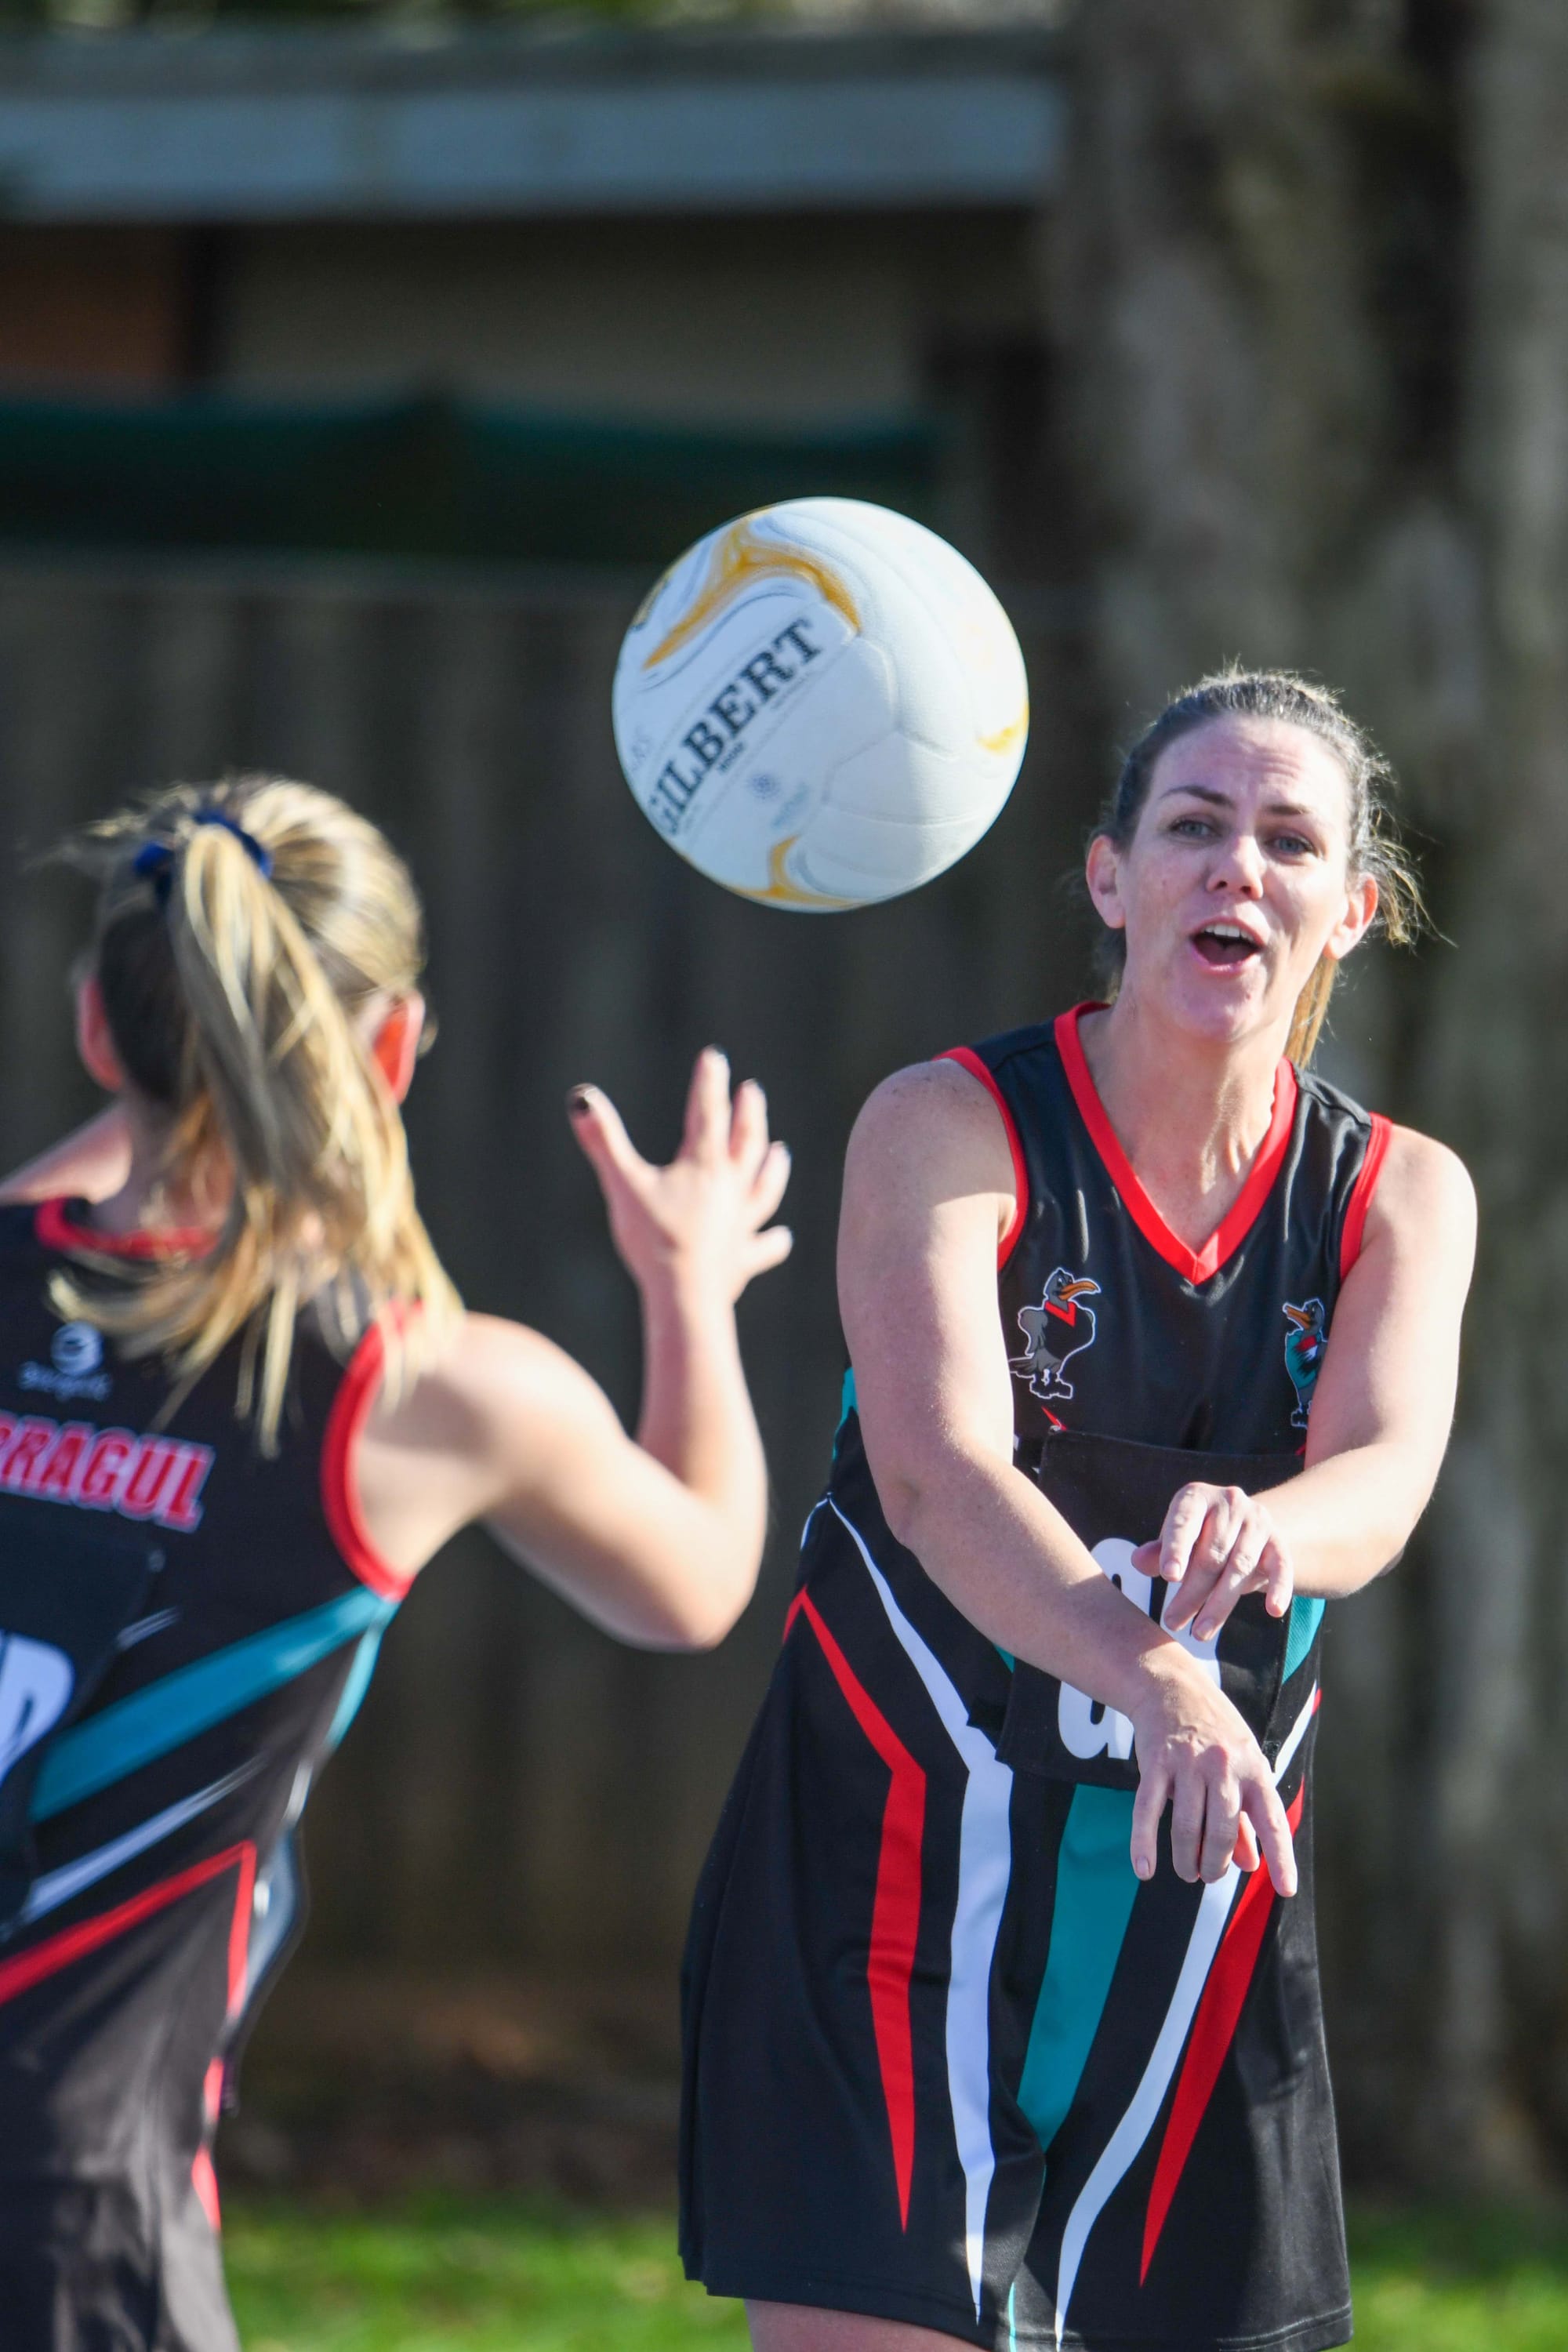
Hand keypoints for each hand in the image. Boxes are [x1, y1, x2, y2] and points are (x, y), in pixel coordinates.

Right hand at [567, 1048, 791, 1304]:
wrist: (686, 1296)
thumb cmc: (654, 1239)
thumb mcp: (623, 1185)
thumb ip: (604, 1141)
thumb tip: (580, 1098)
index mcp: (703, 1166)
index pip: (708, 1113)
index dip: (709, 1082)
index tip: (714, 1056)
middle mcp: (731, 1189)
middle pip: (746, 1143)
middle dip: (748, 1114)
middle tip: (752, 1091)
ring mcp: (742, 1224)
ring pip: (765, 1188)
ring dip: (773, 1168)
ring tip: (781, 1152)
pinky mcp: (744, 1259)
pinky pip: (764, 1246)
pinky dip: (774, 1241)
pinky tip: (784, 1237)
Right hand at [1128, 1653, 1296, 1894]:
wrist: (1172, 1686)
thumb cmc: (1214, 1733)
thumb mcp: (1241, 1767)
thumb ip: (1245, 1818)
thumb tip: (1249, 1865)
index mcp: (1253, 1768)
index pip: (1272, 1820)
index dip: (1281, 1857)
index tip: (1286, 1889)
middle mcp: (1224, 1765)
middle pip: (1223, 1831)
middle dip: (1216, 1864)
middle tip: (1208, 1875)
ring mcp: (1188, 1762)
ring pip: (1188, 1826)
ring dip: (1187, 1859)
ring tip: (1187, 1872)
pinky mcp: (1155, 1761)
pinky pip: (1147, 1810)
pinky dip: (1144, 1843)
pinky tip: (1145, 1869)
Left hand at [1132, 1481, 1292, 1642]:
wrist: (1242, 1528)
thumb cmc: (1196, 1537)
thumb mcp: (1175, 1539)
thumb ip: (1158, 1552)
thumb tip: (1138, 1561)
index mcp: (1196, 1497)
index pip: (1184, 1522)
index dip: (1176, 1549)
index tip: (1169, 1576)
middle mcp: (1229, 1502)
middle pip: (1211, 1553)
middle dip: (1191, 1592)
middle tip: (1172, 1622)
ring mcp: (1257, 1521)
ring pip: (1239, 1566)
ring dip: (1219, 1604)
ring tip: (1199, 1633)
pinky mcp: (1278, 1543)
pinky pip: (1282, 1567)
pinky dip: (1279, 1589)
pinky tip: (1274, 1611)